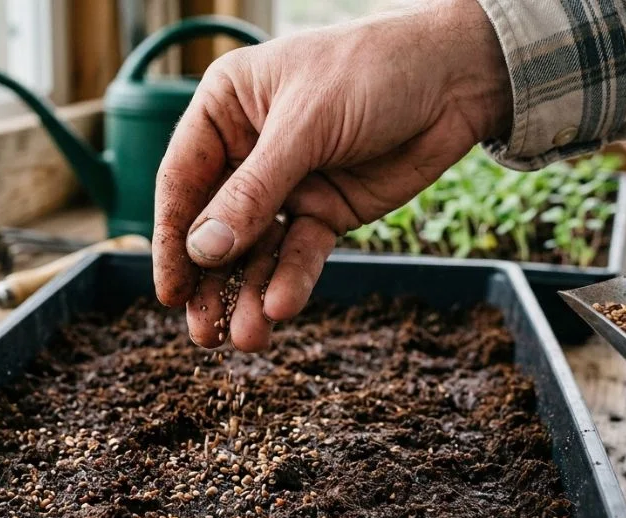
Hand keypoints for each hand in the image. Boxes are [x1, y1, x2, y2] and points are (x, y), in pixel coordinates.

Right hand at [152, 0, 510, 350]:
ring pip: (256, 250)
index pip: (183, 181)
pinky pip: (300, 252)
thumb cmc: (371, 70)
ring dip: (249, 294)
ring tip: (245, 339)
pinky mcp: (326, 211)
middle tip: (203, 333)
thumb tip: (203, 251)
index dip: (173, 239)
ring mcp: (287, 185)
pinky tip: (282, 308)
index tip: (169, 291)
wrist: (456, 77)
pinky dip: (291, 280)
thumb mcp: (306, 125)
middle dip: (211, 281)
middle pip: (214, 226)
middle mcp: (247, 150)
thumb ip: (254, 192)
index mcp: (225, 110)